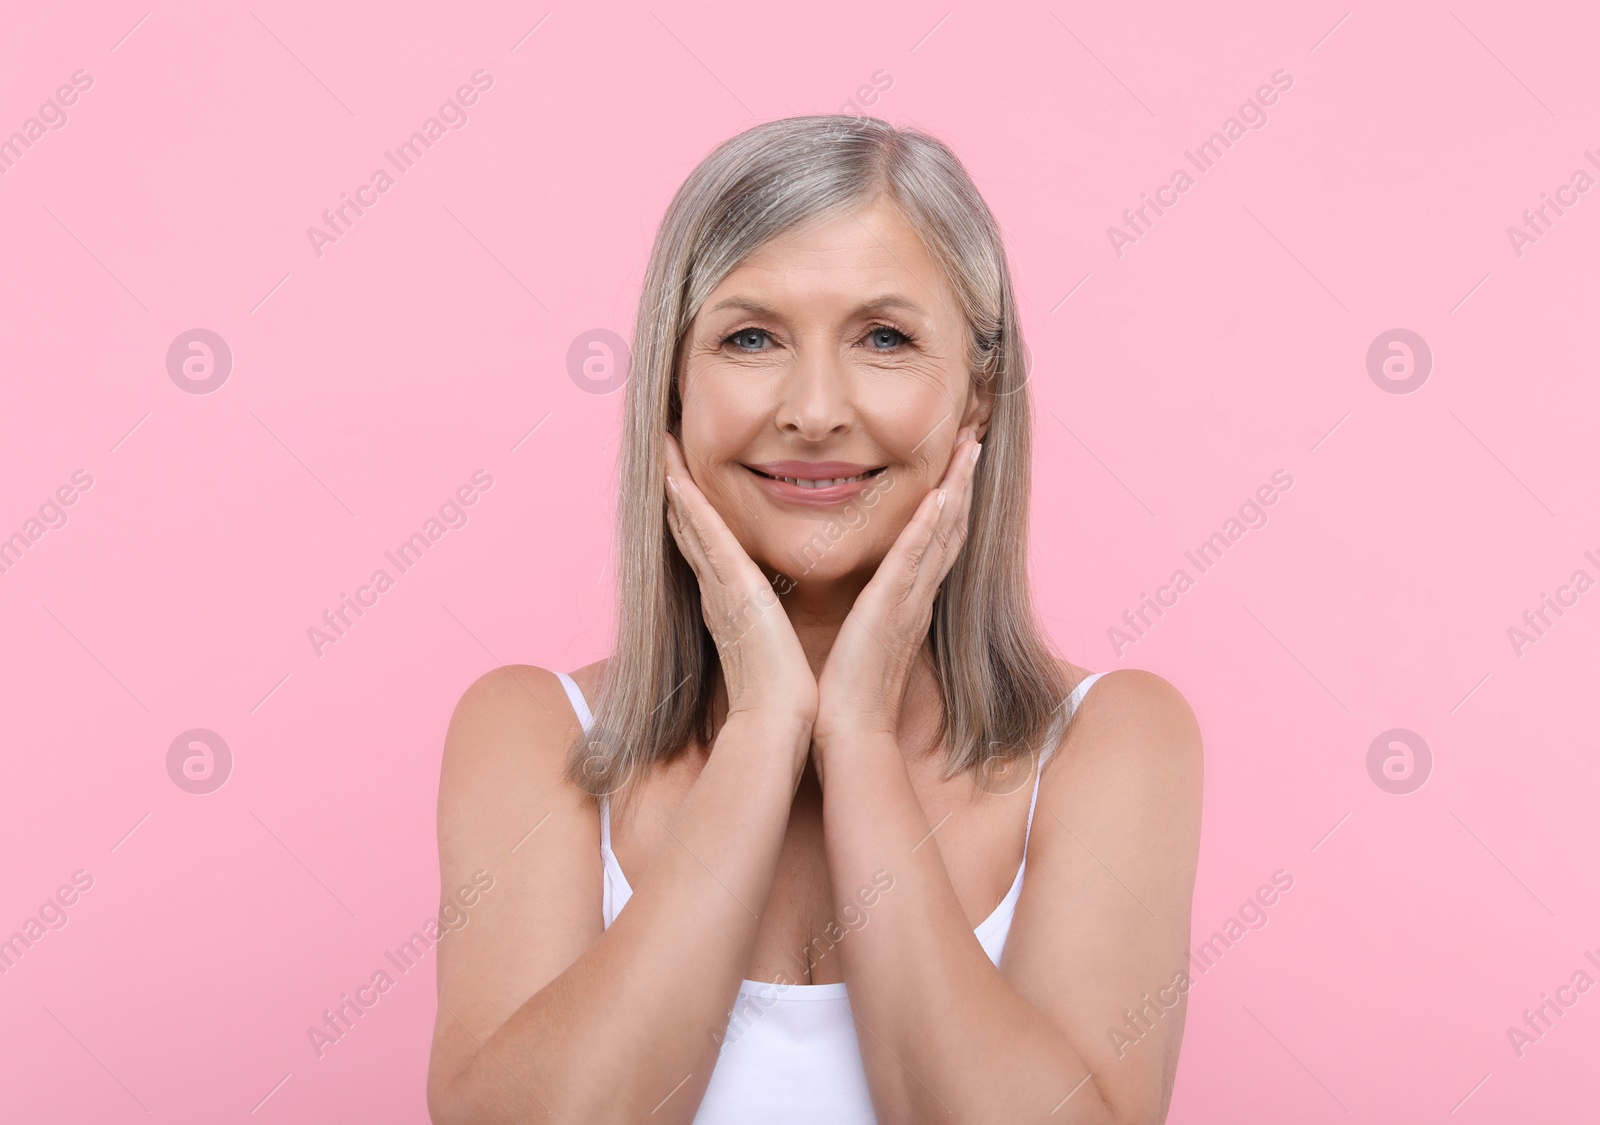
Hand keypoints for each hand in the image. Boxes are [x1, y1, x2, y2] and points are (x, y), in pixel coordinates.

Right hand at [663, 433, 817, 734]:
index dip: (691, 513)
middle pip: (689, 528)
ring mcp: (719, 586)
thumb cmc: (782, 689)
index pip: (705, 546)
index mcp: (728, 601)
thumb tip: (771, 615)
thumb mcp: (774, 643)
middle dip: (675, 490)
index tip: (682, 481)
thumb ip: (767, 622)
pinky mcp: (730, 588)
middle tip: (663, 451)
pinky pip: (705, 538)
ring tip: (663, 451)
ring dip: (675, 486)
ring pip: (691, 525)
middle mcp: (717, 589)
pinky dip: (689, 507)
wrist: (778, 716)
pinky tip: (676, 480)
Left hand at [813, 426, 982, 750]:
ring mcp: (909, 600)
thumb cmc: (850, 691)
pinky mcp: (891, 607)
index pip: (936, 543)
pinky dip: (930, 524)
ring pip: (942, 533)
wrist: (850, 729)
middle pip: (950, 529)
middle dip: (963, 484)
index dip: (950, 504)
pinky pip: (915, 557)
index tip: (957, 469)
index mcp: (909, 602)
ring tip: (968, 449)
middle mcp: (918, 596)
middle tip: (974, 442)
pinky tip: (940, 494)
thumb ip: (872, 614)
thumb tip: (868, 602)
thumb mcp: (864, 639)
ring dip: (956, 490)